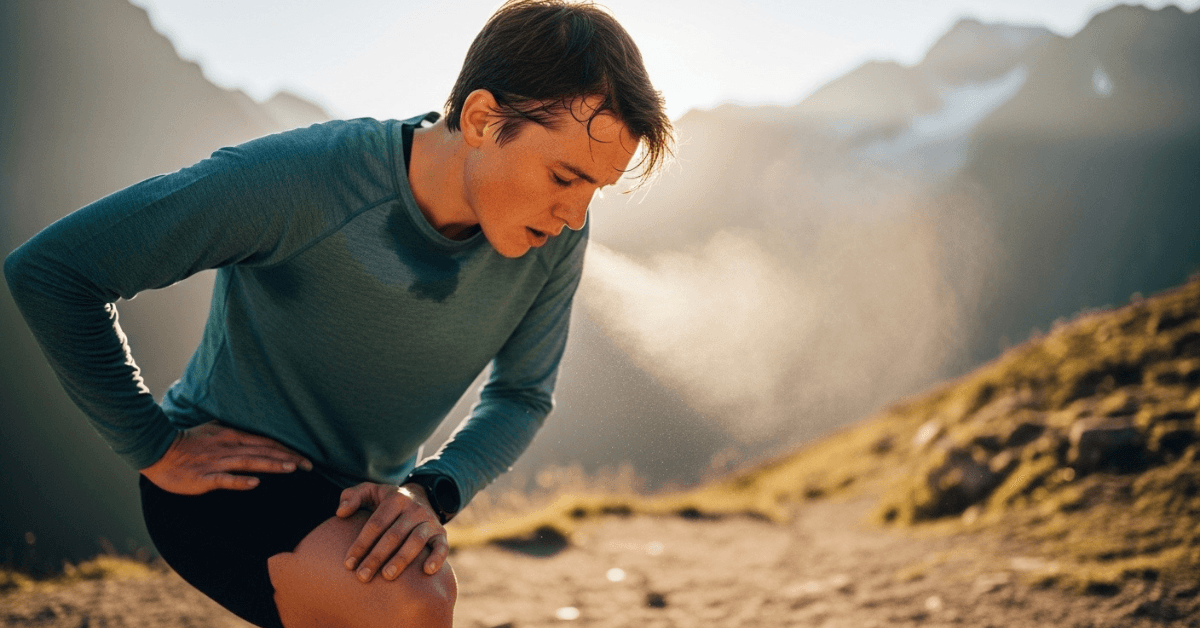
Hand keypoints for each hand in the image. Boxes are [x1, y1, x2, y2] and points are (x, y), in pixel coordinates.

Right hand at [139, 421, 311, 494]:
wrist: (157, 450)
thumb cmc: (188, 441)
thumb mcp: (214, 430)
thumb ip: (235, 431)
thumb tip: (255, 434)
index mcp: (232, 436)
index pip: (266, 442)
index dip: (287, 449)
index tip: (305, 458)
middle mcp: (228, 447)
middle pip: (263, 451)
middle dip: (288, 458)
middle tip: (309, 466)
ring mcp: (216, 462)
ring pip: (249, 462)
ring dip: (271, 465)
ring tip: (291, 469)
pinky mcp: (204, 477)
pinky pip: (224, 479)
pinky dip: (240, 481)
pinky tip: (255, 483)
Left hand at [337, 482, 449, 581]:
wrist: (423, 497)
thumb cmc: (388, 501)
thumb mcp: (370, 491)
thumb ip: (351, 497)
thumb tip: (340, 513)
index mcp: (395, 499)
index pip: (375, 524)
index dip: (361, 545)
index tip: (348, 564)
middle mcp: (414, 509)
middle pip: (393, 535)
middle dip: (376, 557)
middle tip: (362, 576)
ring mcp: (429, 521)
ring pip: (416, 541)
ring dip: (401, 560)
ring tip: (387, 576)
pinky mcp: (441, 534)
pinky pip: (442, 547)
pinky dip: (437, 558)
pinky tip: (426, 571)